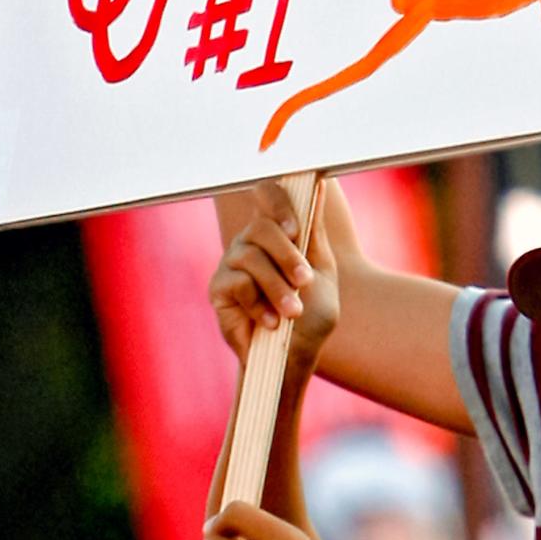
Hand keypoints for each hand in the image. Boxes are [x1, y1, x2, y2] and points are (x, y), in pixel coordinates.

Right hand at [209, 180, 338, 365]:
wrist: (296, 355)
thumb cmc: (312, 309)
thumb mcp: (321, 268)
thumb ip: (315, 229)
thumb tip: (319, 184)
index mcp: (277, 230)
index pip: (267, 194)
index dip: (278, 202)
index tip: (296, 228)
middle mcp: (250, 240)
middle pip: (262, 227)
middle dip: (288, 255)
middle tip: (305, 281)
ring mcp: (231, 262)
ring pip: (251, 258)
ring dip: (278, 288)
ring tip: (293, 312)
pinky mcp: (219, 288)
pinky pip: (238, 284)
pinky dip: (259, 305)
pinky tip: (271, 323)